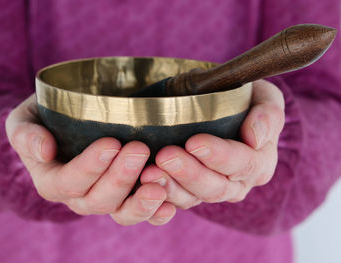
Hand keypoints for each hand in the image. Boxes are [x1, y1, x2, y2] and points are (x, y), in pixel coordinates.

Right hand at [5, 94, 175, 224]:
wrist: (71, 123)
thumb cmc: (48, 119)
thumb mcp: (26, 119)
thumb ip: (26, 134)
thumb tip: (43, 151)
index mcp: (53, 181)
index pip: (68, 182)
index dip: (89, 167)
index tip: (110, 144)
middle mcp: (80, 197)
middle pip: (98, 199)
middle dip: (120, 177)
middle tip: (138, 150)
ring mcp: (106, 200)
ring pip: (121, 212)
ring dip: (141, 201)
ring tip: (159, 186)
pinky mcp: (128, 199)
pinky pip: (141, 214)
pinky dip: (156, 214)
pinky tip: (169, 205)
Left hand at [140, 80, 284, 208]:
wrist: (227, 110)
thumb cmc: (246, 101)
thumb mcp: (265, 97)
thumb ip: (268, 114)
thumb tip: (255, 138)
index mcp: (259, 163)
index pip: (242, 163)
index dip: (219, 156)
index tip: (194, 142)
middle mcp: (237, 183)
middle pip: (215, 187)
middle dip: (189, 173)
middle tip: (165, 157)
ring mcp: (212, 191)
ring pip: (193, 199)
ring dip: (170, 187)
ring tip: (149, 173)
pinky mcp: (190, 193)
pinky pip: (175, 202)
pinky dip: (160, 196)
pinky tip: (144, 184)